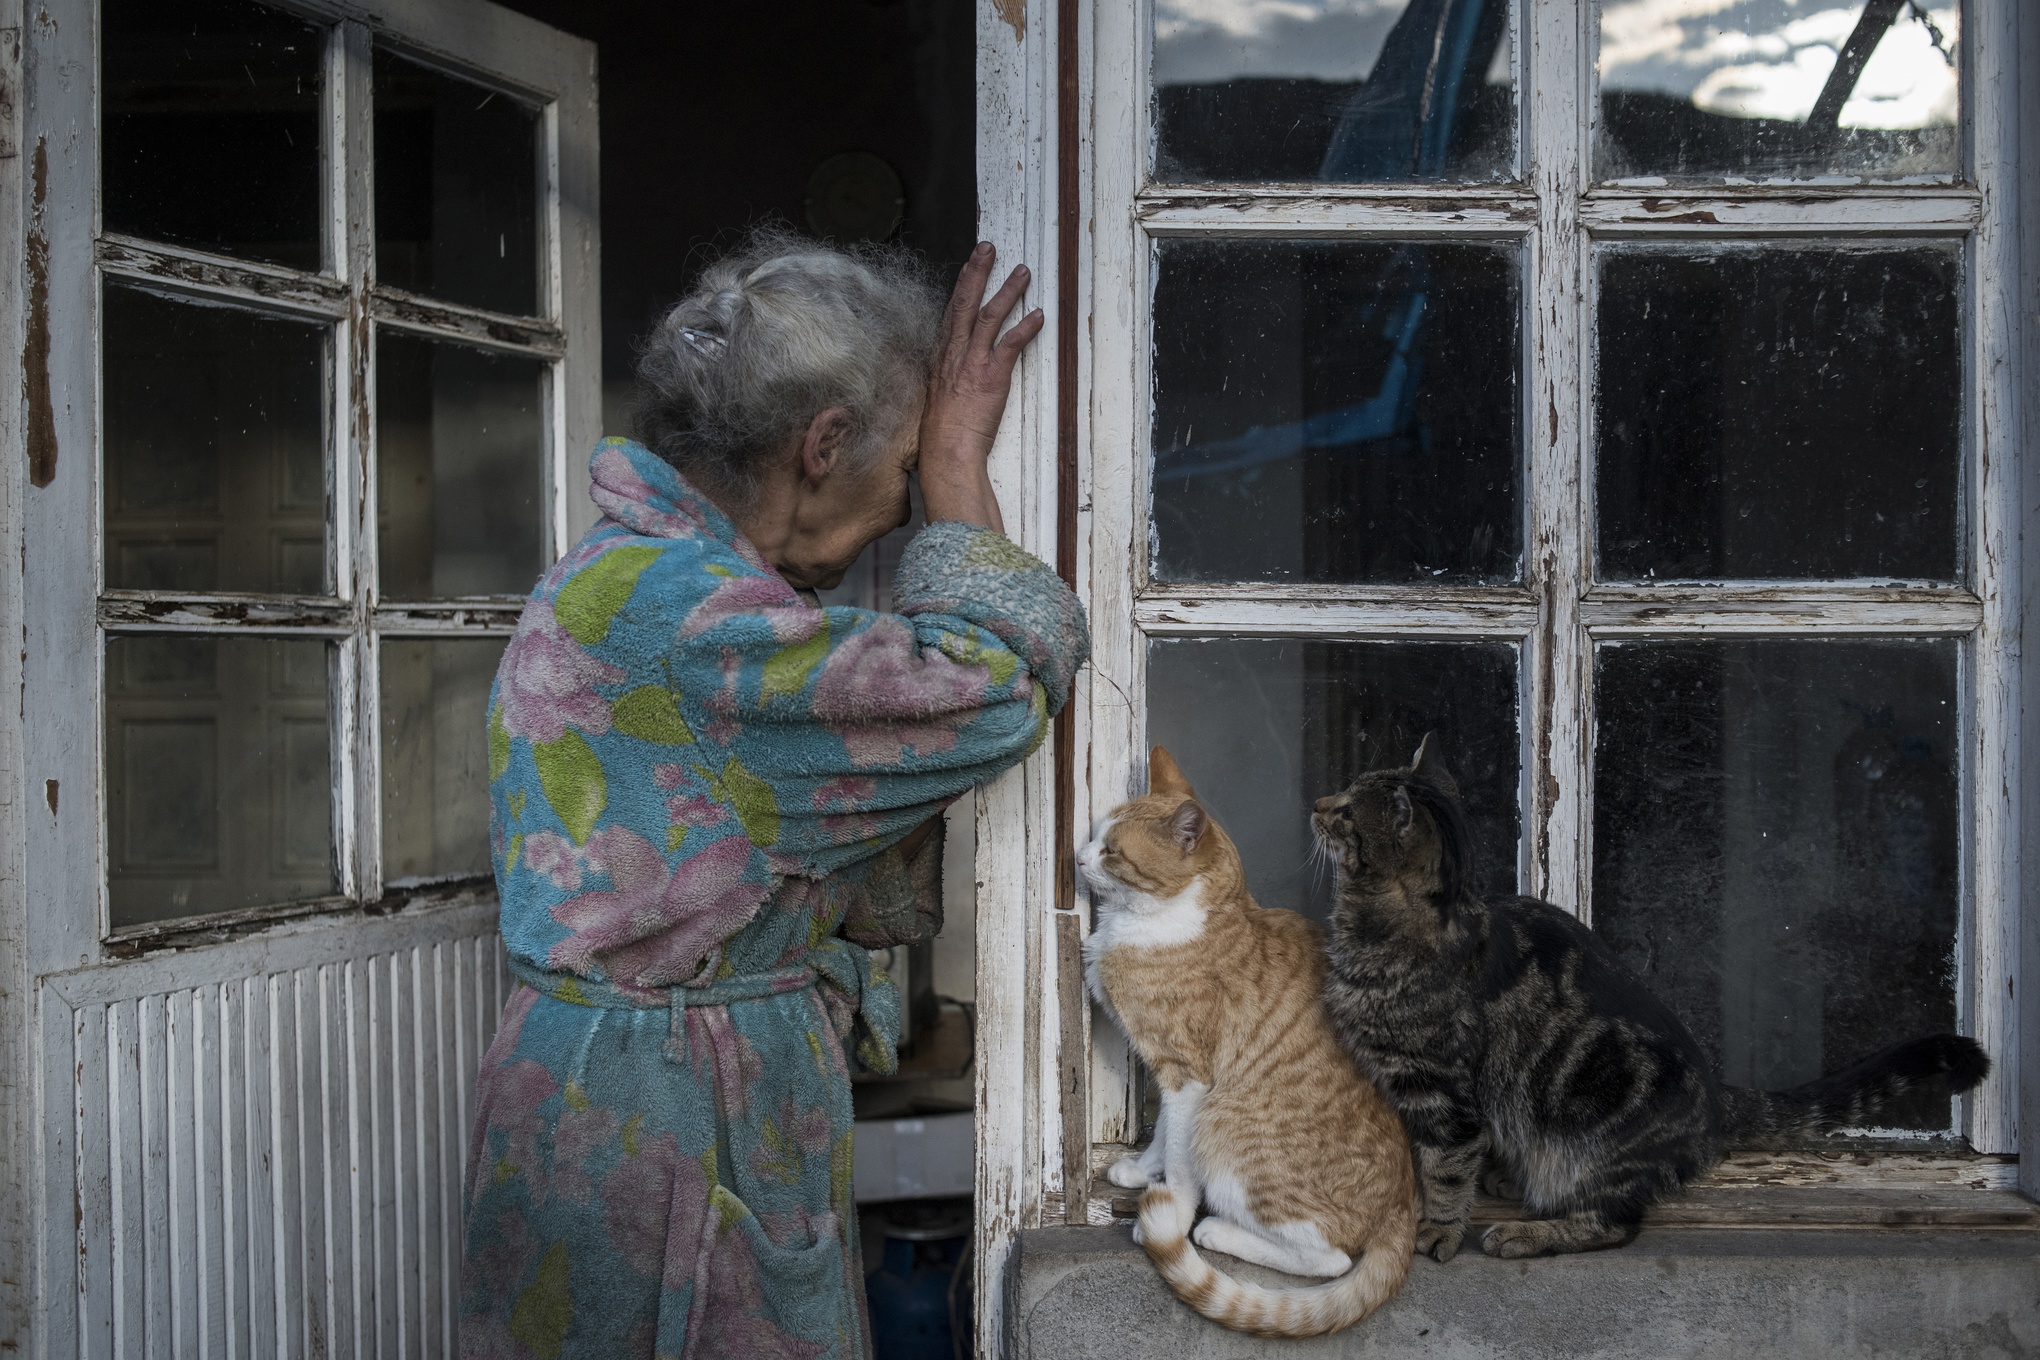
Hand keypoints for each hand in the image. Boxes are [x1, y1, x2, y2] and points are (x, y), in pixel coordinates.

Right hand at [917, 242, 1043, 533]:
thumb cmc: (941, 436)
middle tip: (988, 248)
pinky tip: (1038, 315)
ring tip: (1022, 272)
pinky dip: (1025, 328)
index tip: (968, 265)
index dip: (960, 286)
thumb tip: (955, 377)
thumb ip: (947, 381)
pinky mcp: (990, 377)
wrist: (946, 454)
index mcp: (940, 360)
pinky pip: (1009, 345)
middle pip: (964, 304)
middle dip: (977, 272)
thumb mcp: (937, 401)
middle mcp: (953, 356)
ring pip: (988, 317)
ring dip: (1007, 291)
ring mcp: (971, 365)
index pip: (950, 314)